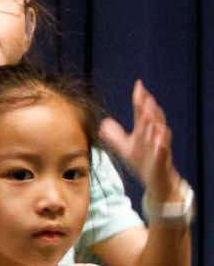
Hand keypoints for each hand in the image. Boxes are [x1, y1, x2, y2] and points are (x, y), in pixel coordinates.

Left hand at [99, 79, 181, 204]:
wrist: (155, 180)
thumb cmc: (142, 162)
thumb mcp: (126, 148)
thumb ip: (115, 135)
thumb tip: (103, 124)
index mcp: (144, 131)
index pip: (142, 111)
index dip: (141, 98)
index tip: (138, 85)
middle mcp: (153, 136)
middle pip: (152, 117)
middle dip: (149, 106)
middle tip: (144, 95)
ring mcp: (158, 147)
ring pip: (159, 132)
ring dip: (154, 123)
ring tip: (148, 114)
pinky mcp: (161, 160)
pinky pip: (163, 152)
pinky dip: (161, 146)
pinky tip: (158, 141)